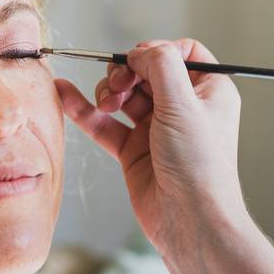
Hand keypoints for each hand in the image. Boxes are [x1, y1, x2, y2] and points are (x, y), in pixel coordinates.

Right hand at [55, 39, 248, 251]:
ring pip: (125, 95)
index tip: (140, 61)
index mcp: (210, 92)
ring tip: (106, 103)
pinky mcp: (134, 151)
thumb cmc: (200, 167)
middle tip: (119, 86)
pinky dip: (84, 109)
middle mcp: (185, 108)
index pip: (183, 53)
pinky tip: (64, 94)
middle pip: (148, 71)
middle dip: (127, 72)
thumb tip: (140, 50)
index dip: (158, 51)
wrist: (190, 223)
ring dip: (108, 91)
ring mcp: (157, 129)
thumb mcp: (185, 105)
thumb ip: (162, 66)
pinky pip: (105, 123)